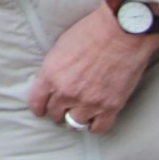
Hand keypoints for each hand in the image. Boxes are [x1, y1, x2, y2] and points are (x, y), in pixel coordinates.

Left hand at [27, 3, 158, 133]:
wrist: (122, 31)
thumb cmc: (91, 32)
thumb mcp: (60, 47)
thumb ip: (53, 69)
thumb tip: (50, 83)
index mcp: (51, 75)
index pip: (36, 103)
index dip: (39, 108)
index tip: (42, 109)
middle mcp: (67, 92)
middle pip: (55, 114)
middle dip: (57, 112)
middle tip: (62, 109)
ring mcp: (89, 101)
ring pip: (75, 124)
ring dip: (75, 120)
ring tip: (78, 114)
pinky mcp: (110, 106)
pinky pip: (98, 128)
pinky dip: (95, 125)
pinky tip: (95, 119)